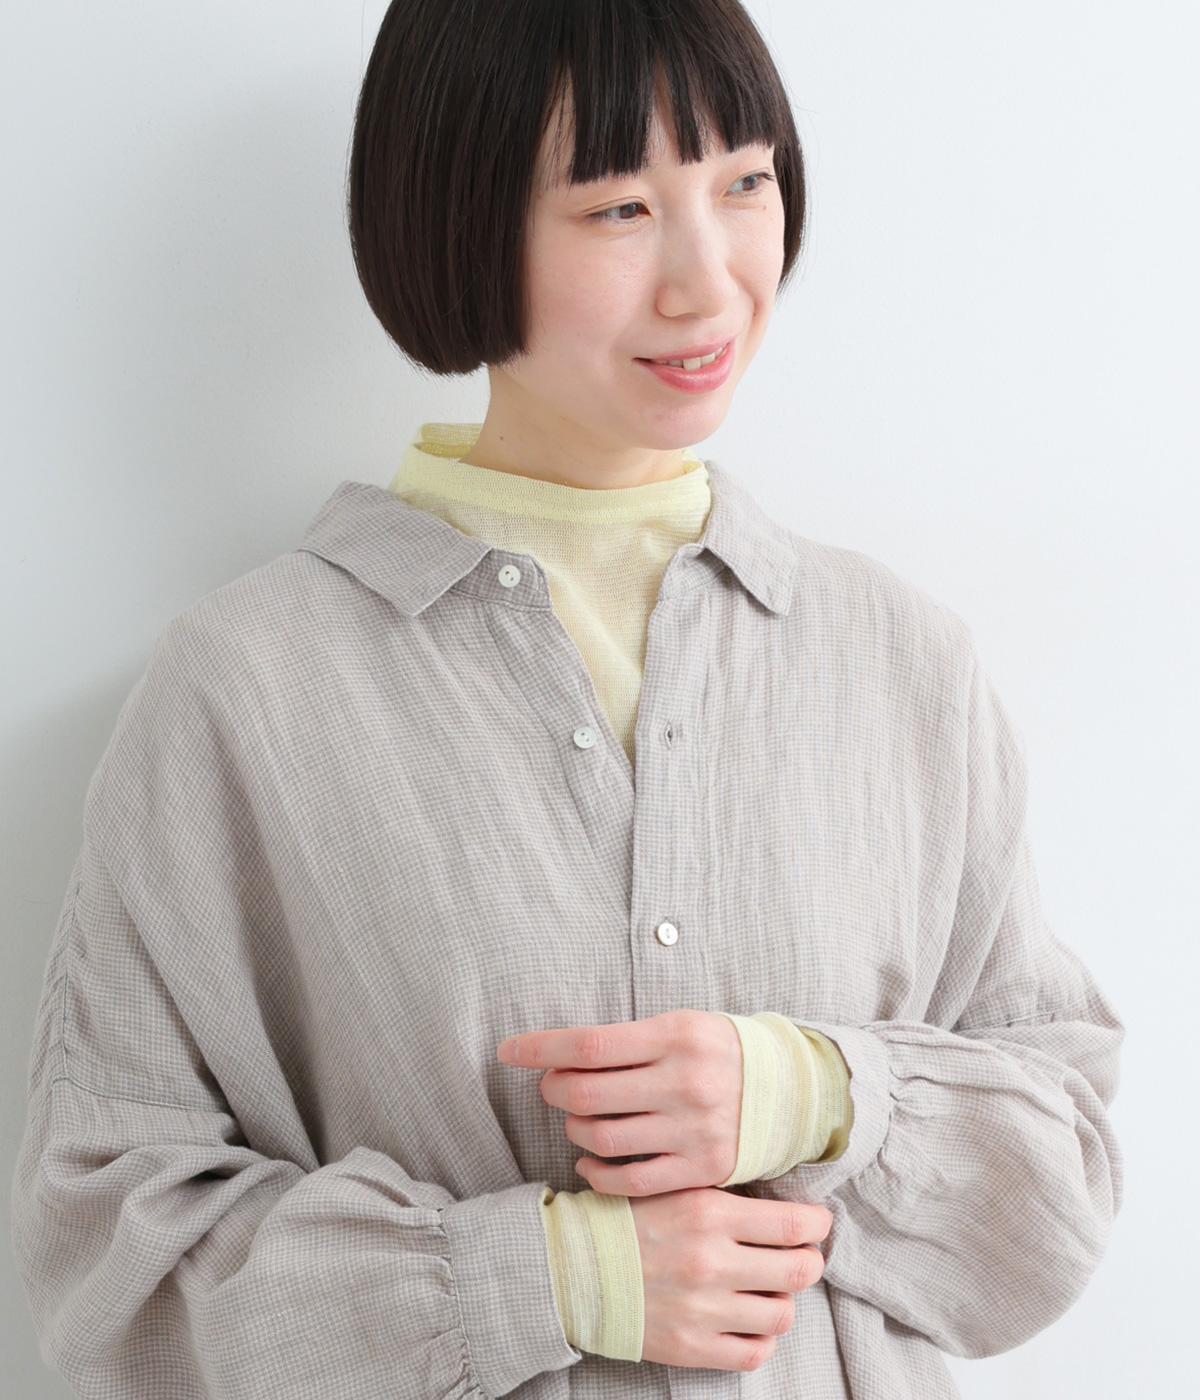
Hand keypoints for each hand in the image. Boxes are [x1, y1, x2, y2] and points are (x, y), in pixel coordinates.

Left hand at [496, 1010, 743, 1196]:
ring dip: (575, 1128)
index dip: (541, 1048)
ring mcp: (693, 1130)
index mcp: (677, 1036)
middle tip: (551, 1086)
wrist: (788, 1092)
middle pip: (587, 1094)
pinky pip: (629, 1180)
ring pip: (602, 1138)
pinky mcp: (699, 1170)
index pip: (590, 1044)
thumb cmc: (717, 1052)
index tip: (509, 1050)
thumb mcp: (680, 1026)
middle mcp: (685, 1083)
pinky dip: (597, 1172)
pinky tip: (590, 1160)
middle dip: (553, 1089)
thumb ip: (627, 1040)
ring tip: (578, 1118)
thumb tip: (558, 1054)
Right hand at [629, 1186, 831, 1370]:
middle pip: (799, 1270)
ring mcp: (703, 1309)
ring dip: (784, 1301)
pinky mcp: (691, 1347)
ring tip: (770, 1289)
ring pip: (782, 1314)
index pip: (793, 1224)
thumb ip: (726, 1196)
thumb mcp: (675, 1188)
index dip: (818, 1224)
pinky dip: (762, 1338)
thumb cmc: (629, 1221)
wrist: (575, 1267)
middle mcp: (711, 1261)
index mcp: (709, 1212)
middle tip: (801, 1256)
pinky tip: (750, 1321)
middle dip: (809, 1262)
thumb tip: (782, 1205)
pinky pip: (754, 1352)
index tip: (818, 1223)